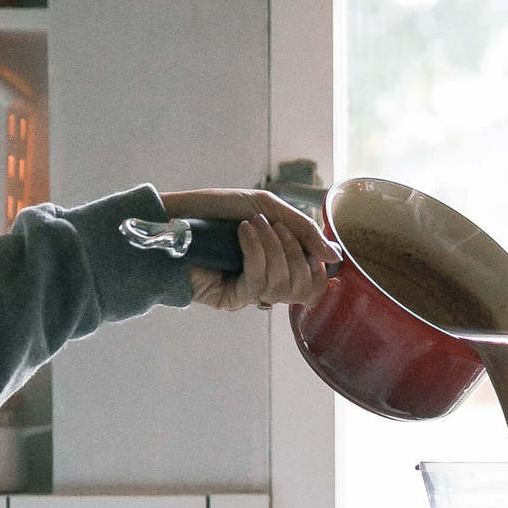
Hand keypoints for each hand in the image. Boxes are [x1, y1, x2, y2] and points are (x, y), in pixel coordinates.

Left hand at [158, 188, 340, 312]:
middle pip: (304, 289)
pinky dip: (255, 251)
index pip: (315, 284)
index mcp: (280, 264)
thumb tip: (335, 255)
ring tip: (251, 224)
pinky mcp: (231, 299)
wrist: (172, 219)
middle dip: (293, 250)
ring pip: (283, 286)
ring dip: (272, 248)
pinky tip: (242, 232)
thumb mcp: (267, 208)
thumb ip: (304, 229)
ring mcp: (250, 293)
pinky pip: (259, 281)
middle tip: (272, 226)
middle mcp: (268, 283)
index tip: (308, 244)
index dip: (319, 268)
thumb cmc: (215, 211)